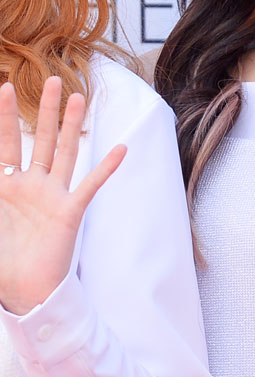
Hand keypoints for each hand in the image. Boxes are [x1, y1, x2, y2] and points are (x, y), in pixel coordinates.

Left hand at [0, 77, 125, 314]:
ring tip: (78, 99)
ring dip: (71, 127)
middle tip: (51, 81)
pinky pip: (90, 185)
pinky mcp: (70, 212)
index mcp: (7, 187)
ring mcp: (53, 196)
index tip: (5, 88)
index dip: (4, 118)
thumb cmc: (2, 264)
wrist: (26, 295)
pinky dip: (106, 167)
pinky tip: (121, 148)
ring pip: (64, 153)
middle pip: (39, 139)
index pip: (5, 145)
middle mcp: (32, 185)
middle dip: (45, 111)